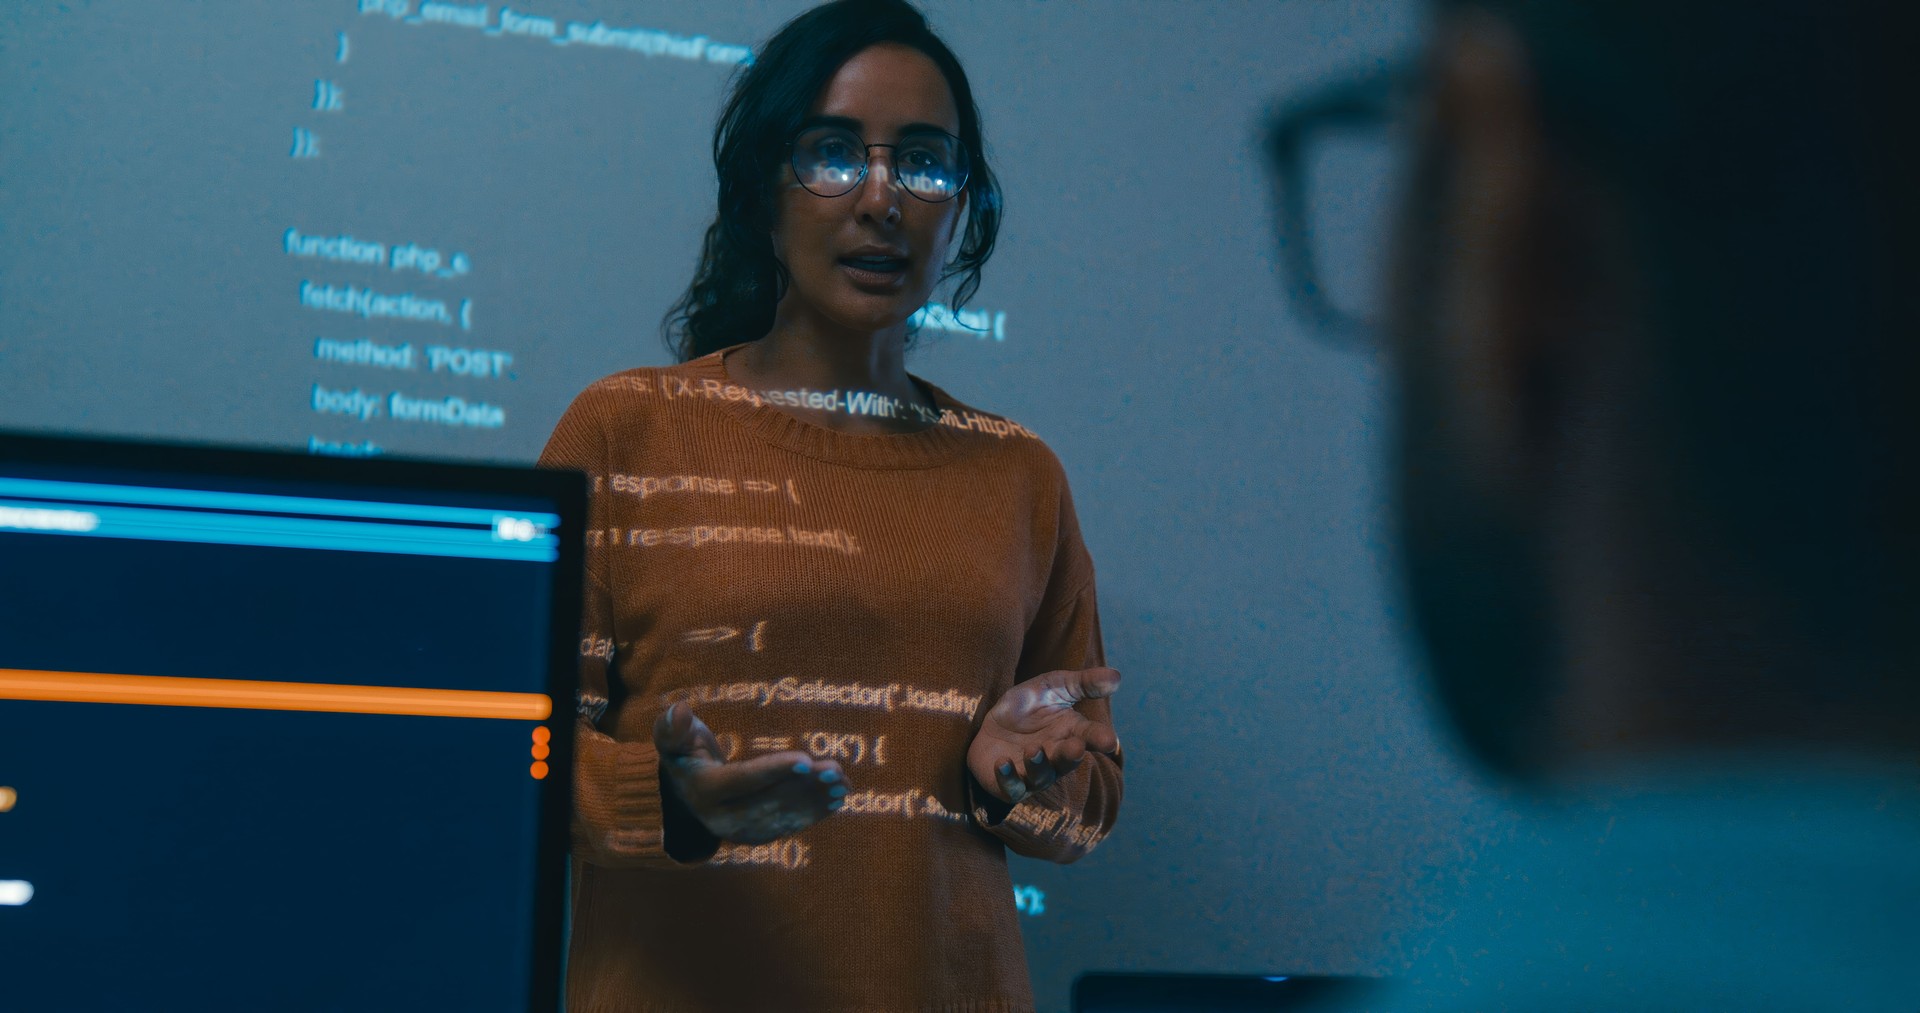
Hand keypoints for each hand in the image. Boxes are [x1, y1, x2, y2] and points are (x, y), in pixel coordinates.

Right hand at [653, 703, 846, 843]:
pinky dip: (814, 812)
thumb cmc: (685, 752)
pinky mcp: (757, 835)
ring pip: (783, 816)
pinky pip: (788, 825)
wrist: (685, 792)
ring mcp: (741, 831)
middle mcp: (722, 818)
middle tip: (835, 770)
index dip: (774, 770)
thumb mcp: (673, 739)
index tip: (805, 759)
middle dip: (804, 787)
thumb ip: (672, 727)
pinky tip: (838, 798)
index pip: (743, 780)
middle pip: (768, 801)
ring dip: (815, 800)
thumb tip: (681, 709)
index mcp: (703, 791)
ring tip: (843, 783)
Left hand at [967, 667, 1120, 804]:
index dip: (1101, 739)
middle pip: (1068, 760)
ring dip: (1038, 765)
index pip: (1091, 737)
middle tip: (1076, 747)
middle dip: (1071, 755)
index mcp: (1072, 733)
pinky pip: (1011, 787)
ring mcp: (1034, 773)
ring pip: (1041, 776)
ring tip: (1033, 750)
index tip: (1110, 741)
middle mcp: (1057, 756)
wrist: (989, 726)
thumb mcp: (1053, 686)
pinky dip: (1007, 778)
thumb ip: (1083, 683)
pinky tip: (1002, 764)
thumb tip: (1117, 676)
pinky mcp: (1010, 785)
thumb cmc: (1028, 706)